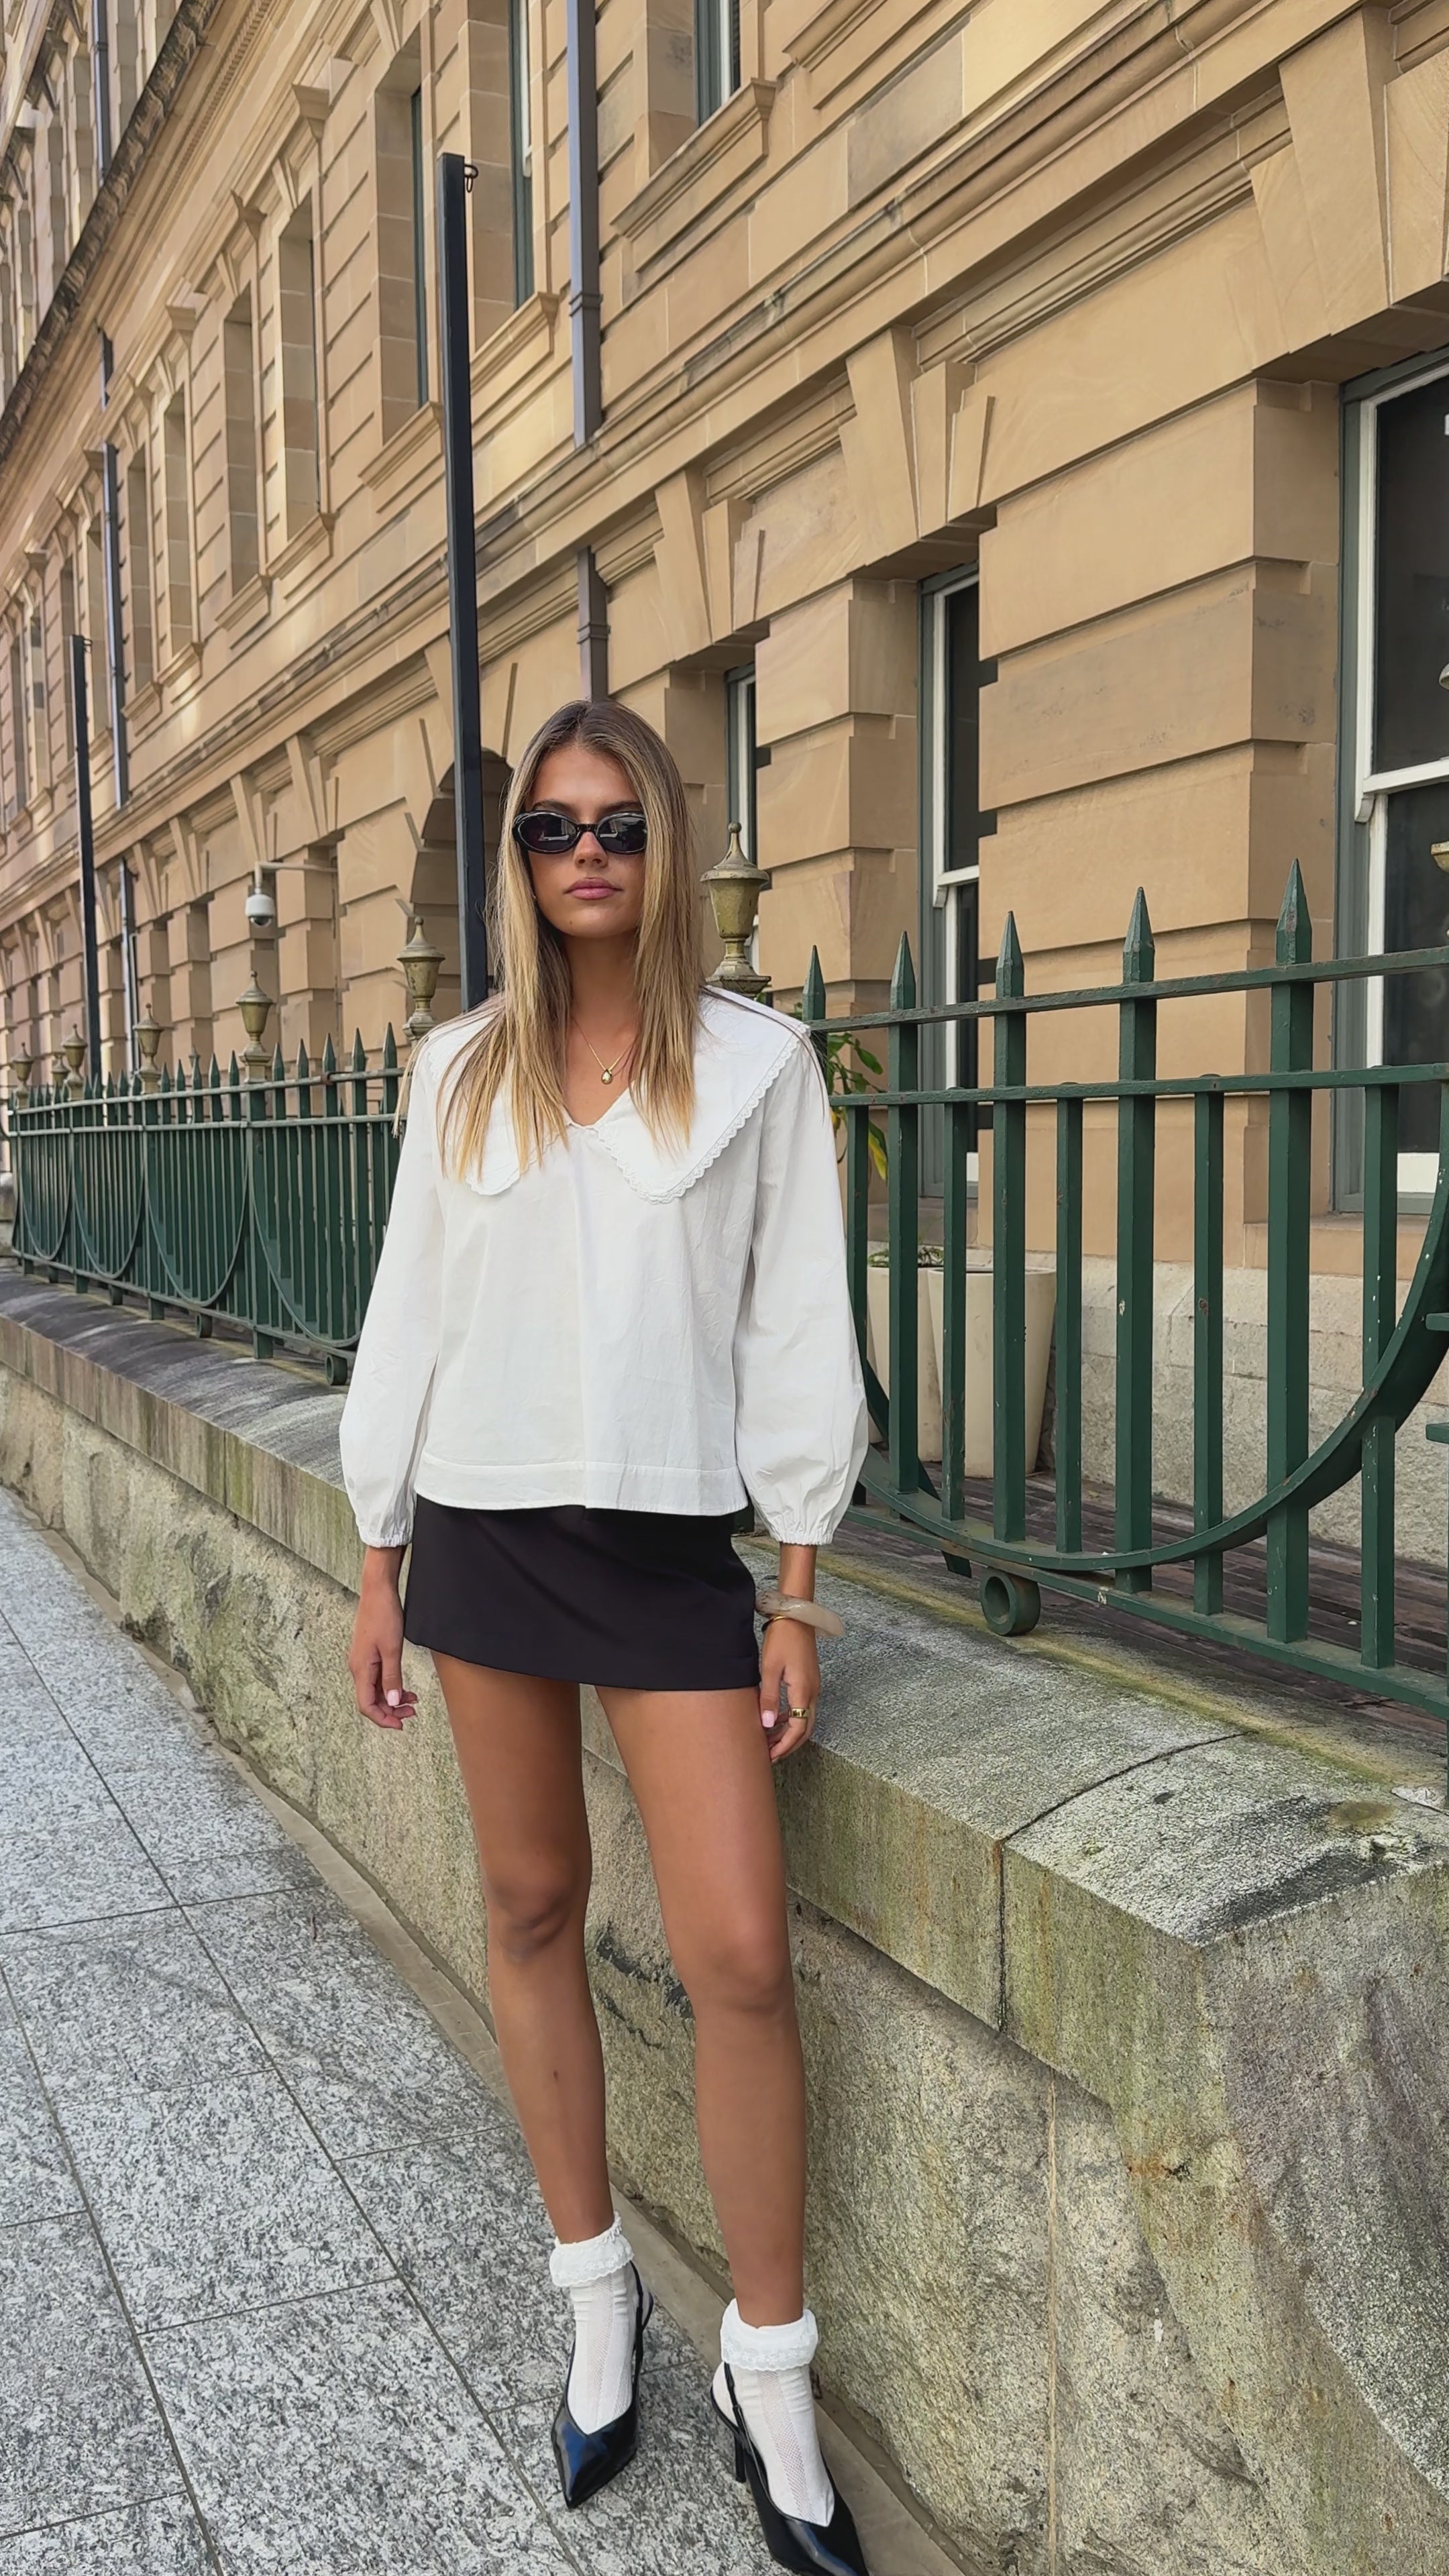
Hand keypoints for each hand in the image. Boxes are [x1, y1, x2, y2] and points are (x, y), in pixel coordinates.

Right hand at [348, 1548, 417, 1729]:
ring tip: (413, 1701)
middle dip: (391, 1710)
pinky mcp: (369, 1655)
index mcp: (361, 1669)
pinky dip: (391, 1686)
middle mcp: (358, 1668)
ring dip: (393, 1699)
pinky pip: (378, 1678)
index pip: (366, 1705)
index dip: (382, 1719)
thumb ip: (392, 1677)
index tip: (400, 1724)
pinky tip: (405, 1688)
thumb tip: (392, 1703)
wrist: (378, 1591)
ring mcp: (363, 1662)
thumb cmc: (384, 1616)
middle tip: (412, 1713)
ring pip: (376, 1690)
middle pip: (371, 1700)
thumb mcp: (392, 1649)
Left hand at [759, 1615, 819, 1764]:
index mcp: (803, 1691)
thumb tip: (768, 1725)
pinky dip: (793, 1719)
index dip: (784, 1746)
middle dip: (789, 1745)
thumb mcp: (770, 1668)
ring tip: (771, 1741)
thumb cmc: (781, 1638)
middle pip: (805, 1729)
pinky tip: (778, 1719)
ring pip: (805, 1719)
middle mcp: (813, 1692)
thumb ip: (769, 1698)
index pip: (798, 1729)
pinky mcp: (809, 1680)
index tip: (770, 1756)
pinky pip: (804, 1707)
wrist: (796, 1615)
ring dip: (790, 1733)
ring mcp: (813, 1686)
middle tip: (771, 1755)